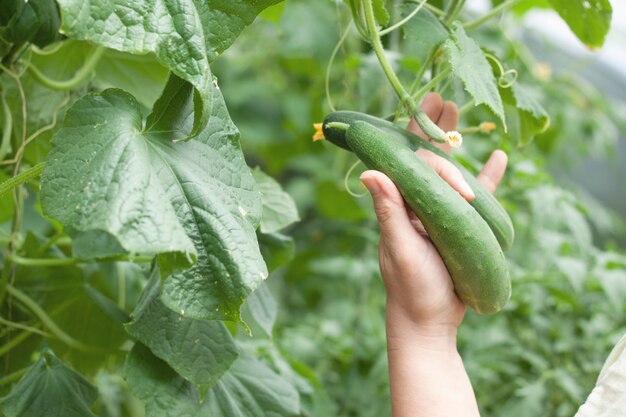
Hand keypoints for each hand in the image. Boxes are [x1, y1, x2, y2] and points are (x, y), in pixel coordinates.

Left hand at [360, 93, 507, 339]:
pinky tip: (497, 156)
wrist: (429, 320)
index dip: (435, 159)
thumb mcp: (399, 248)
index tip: (460, 185)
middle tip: (438, 97)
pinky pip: (475, 195)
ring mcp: (438, 211)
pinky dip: (486, 177)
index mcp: (398, 203)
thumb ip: (388, 211)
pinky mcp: (459, 223)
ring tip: (457, 112)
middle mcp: (416, 201)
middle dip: (430, 127)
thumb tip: (369, 170)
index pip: (413, 165)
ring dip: (453, 141)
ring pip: (447, 168)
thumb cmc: (412, 287)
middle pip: (425, 156)